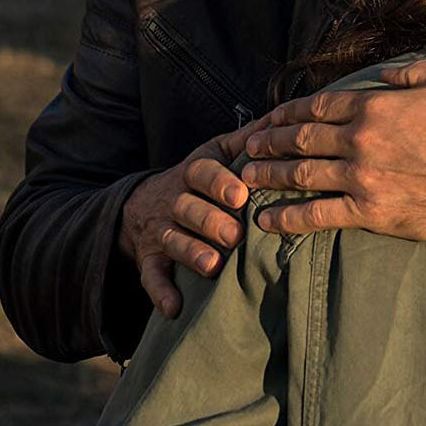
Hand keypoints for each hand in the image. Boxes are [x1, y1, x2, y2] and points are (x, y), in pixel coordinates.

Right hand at [118, 116, 265, 317]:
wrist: (141, 205)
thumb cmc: (196, 179)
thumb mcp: (215, 153)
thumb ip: (246, 140)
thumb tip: (284, 116)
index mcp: (192, 173)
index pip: (202, 173)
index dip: (219, 183)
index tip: (240, 195)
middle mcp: (173, 200)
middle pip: (187, 208)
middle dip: (210, 222)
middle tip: (235, 236)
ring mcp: (158, 230)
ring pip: (171, 241)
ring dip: (191, 254)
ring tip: (213, 267)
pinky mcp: (148, 258)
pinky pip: (150, 276)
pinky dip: (159, 293)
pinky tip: (174, 308)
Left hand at [238, 60, 425, 251]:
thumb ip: (408, 73)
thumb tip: (381, 75)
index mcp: (374, 106)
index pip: (317, 106)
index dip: (287, 112)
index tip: (269, 118)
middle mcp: (360, 140)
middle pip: (300, 139)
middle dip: (268, 142)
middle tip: (246, 147)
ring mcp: (361, 178)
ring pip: (301, 174)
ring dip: (268, 176)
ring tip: (244, 179)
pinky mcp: (369, 213)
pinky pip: (317, 214)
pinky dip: (287, 217)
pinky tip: (266, 220)